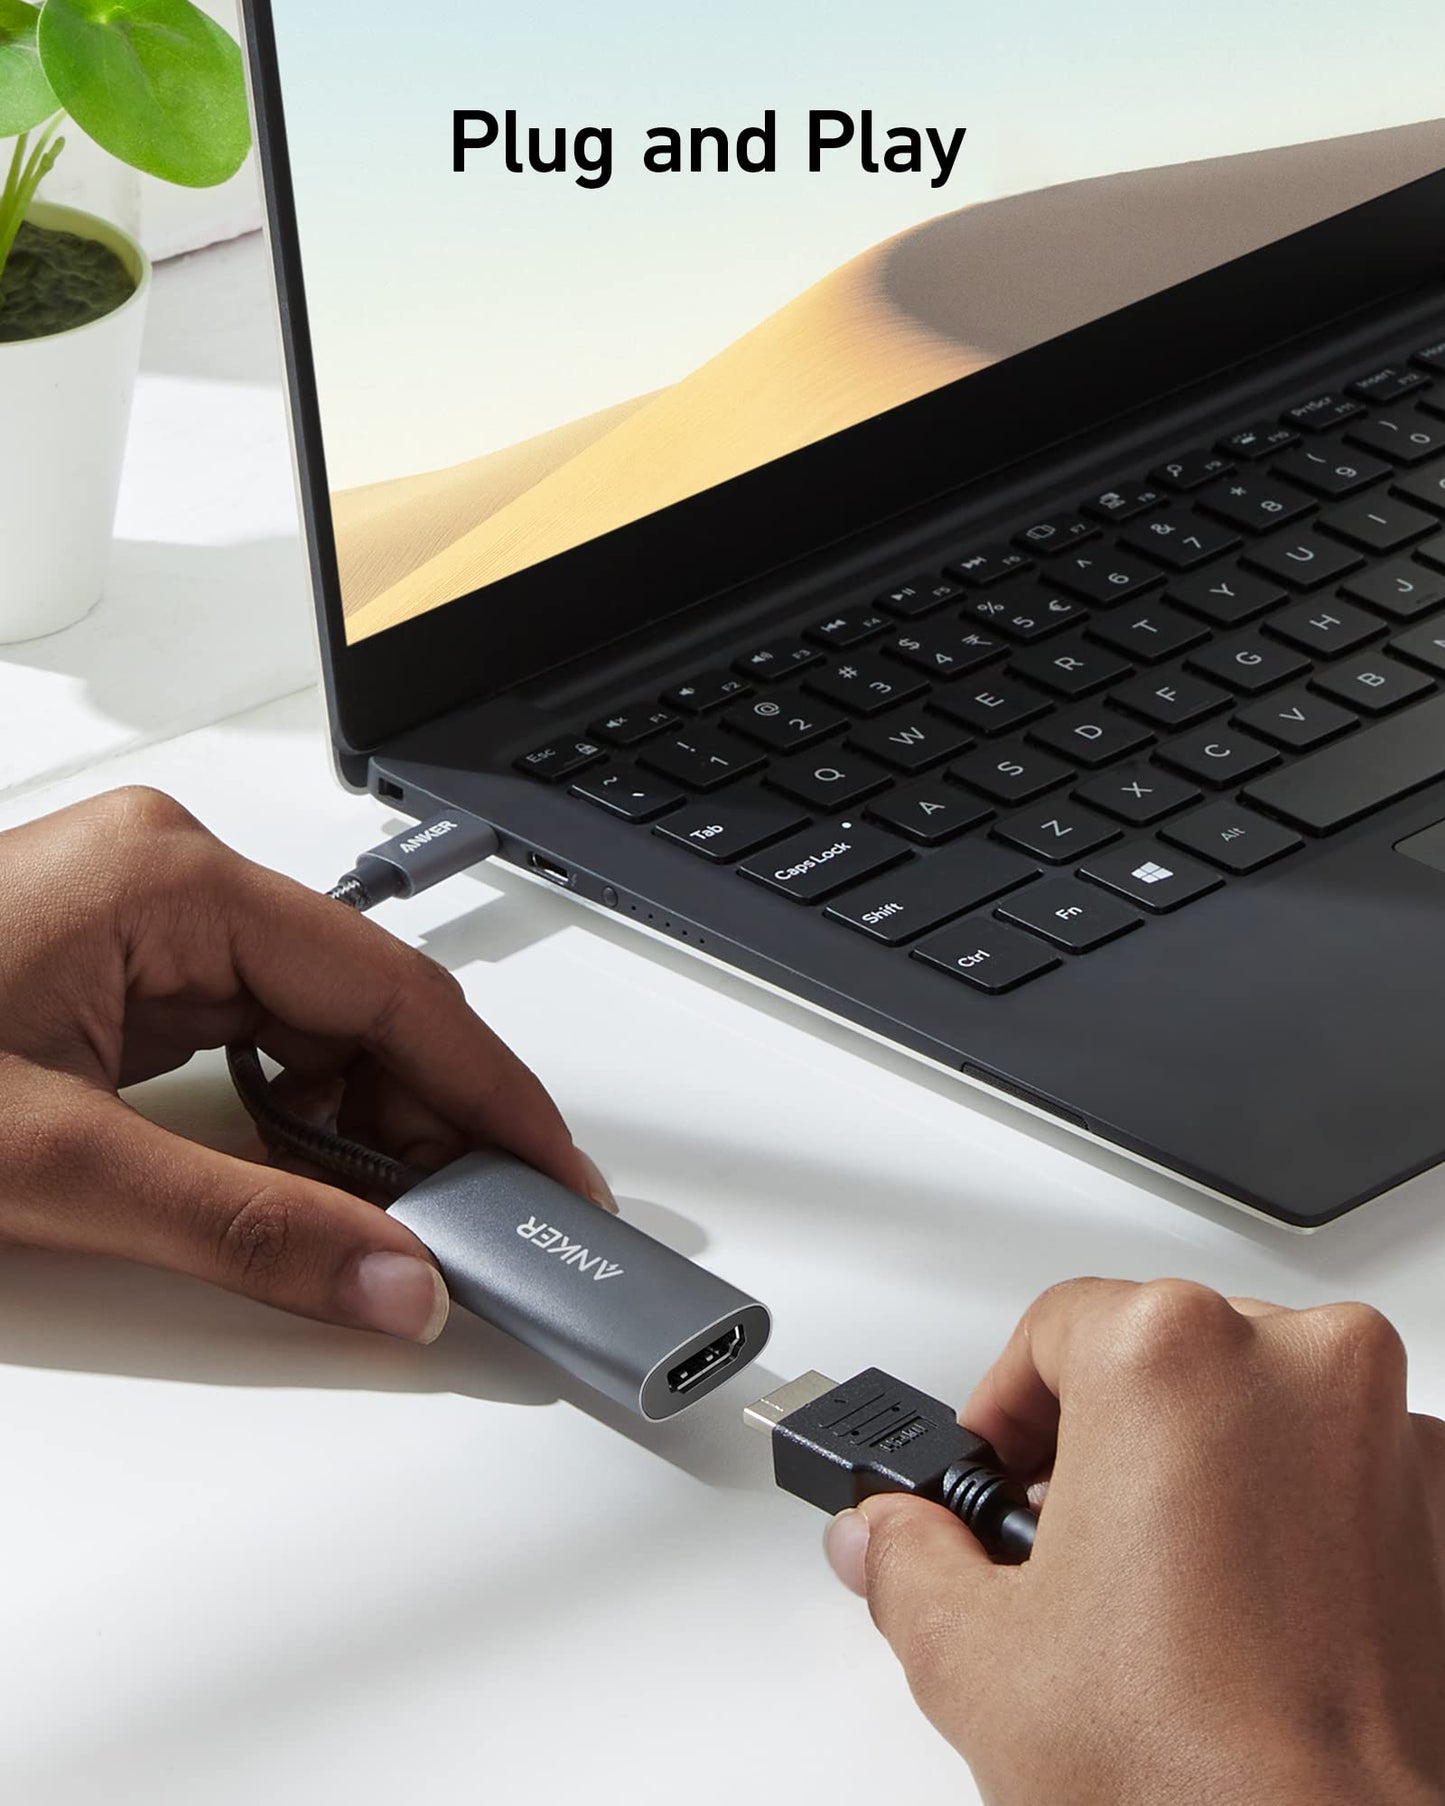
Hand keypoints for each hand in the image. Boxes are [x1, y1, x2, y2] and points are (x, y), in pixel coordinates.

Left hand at [0, 788, 611, 1341]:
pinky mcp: (118, 965)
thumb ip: (243, 1228)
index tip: (554, 1174)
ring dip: (367, 1118)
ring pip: (313, 1019)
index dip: (490, 1092)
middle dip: (432, 1116)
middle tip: (488, 1223)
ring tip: (410, 1211)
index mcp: (173, 880)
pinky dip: (299, 1109)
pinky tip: (318, 1169)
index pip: (392, 989)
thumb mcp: (51, 1167)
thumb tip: (393, 1282)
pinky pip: (253, 1033)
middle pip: (362, 1001)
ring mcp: (143, 918)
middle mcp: (171, 879)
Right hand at [825, 1279, 1444, 1804]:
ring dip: (1199, 1474)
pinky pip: (1341, 1470)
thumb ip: (909, 1558)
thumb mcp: (979, 1658)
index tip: (994, 1478)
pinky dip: (1292, 1519)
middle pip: (1159, 1355)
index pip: (1053, 1326)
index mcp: (1171, 1354)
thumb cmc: (1192, 1777)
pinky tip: (1246, 1617)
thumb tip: (885, 1534)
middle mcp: (1299, 1364)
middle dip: (1099, 1446)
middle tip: (1061, 1552)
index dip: (1004, 1412)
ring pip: (1255, 1408)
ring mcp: (1391, 1434)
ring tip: (1157, 1598)